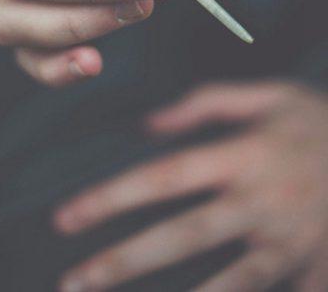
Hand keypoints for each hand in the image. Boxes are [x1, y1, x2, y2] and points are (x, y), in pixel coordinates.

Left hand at [54, 81, 327, 291]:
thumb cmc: (323, 122)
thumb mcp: (271, 96)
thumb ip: (207, 103)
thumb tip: (150, 125)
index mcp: (243, 156)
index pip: (162, 178)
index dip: (110, 198)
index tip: (66, 218)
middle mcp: (260, 203)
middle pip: (180, 237)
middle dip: (121, 262)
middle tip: (73, 281)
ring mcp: (288, 244)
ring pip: (225, 284)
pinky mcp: (312, 271)